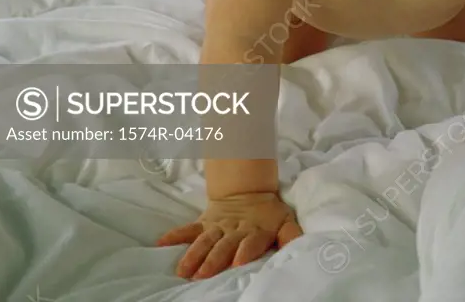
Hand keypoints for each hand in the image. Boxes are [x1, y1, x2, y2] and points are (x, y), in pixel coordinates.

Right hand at [156, 191, 302, 278]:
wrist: (247, 190)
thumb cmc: (267, 213)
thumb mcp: (284, 220)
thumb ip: (292, 235)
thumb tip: (302, 246)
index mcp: (255, 231)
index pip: (250, 241)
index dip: (245, 250)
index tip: (239, 261)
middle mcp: (234, 230)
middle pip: (223, 245)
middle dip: (214, 260)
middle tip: (202, 275)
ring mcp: (217, 227)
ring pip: (204, 240)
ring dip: (193, 254)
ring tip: (182, 270)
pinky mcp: (204, 223)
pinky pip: (188, 229)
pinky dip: (175, 235)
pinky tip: (162, 243)